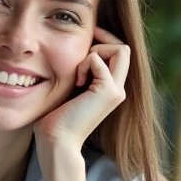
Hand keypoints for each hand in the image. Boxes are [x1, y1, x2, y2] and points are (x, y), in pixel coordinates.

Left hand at [34, 26, 129, 150]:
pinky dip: (84, 63)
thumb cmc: (56, 118)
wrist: (57, 140)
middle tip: (84, 48)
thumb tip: (74, 51)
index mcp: (110, 89)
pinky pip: (97, 59)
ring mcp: (116, 90)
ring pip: (120, 49)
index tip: (86, 42)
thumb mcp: (70, 88)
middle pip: (124, 49)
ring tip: (79, 72)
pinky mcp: (108, 91)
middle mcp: (118, 89)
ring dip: (95, 52)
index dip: (104, 41)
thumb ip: (79, 72)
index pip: (120, 54)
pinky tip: (76, 81)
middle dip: (103, 39)